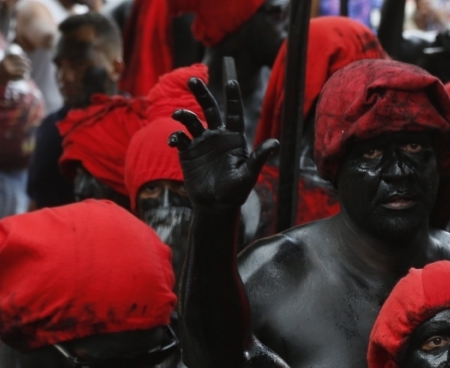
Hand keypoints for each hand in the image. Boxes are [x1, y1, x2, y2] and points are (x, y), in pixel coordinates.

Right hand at [0, 52, 29, 84]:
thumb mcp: (1, 64)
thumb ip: (8, 61)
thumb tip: (16, 59)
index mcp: (4, 59)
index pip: (15, 56)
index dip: (21, 56)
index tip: (25, 58)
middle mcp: (7, 62)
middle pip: (20, 61)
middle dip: (26, 62)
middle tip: (30, 64)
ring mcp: (8, 68)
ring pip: (21, 67)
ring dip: (27, 68)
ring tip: (29, 69)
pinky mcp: (10, 75)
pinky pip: (20, 74)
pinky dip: (23, 75)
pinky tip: (26, 76)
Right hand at [169, 78, 278, 209]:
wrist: (215, 206)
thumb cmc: (235, 192)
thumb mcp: (248, 175)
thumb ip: (258, 158)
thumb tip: (275, 143)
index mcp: (234, 138)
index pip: (233, 113)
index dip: (233, 97)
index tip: (232, 81)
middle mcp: (217, 136)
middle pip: (209, 109)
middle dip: (202, 94)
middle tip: (193, 80)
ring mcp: (201, 143)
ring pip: (191, 121)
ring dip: (184, 115)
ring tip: (178, 115)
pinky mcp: (187, 153)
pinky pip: (179, 138)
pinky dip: (174, 136)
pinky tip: (174, 141)